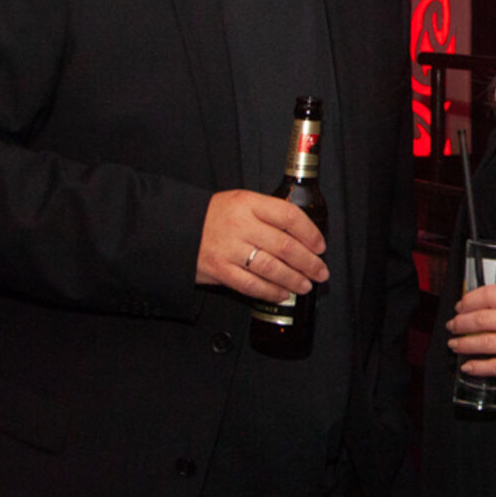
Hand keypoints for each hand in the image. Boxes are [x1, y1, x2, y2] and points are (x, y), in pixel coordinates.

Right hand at [196, 189, 328, 302]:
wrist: (175, 228)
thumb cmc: (212, 216)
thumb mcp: (240, 202)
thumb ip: (267, 214)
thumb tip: (302, 234)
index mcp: (248, 204)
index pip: (289, 216)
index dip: (310, 233)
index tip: (320, 245)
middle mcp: (240, 225)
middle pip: (285, 246)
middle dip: (308, 262)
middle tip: (320, 271)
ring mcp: (229, 249)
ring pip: (271, 268)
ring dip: (294, 279)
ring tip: (306, 285)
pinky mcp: (219, 270)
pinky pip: (251, 285)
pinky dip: (270, 292)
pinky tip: (282, 294)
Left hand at [445, 285, 495, 391]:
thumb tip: (478, 309)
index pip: (493, 294)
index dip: (470, 300)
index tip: (459, 306)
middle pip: (484, 318)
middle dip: (461, 323)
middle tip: (452, 327)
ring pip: (485, 342)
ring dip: (464, 344)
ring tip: (454, 345)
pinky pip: (495, 366)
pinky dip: (477, 366)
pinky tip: (468, 367)